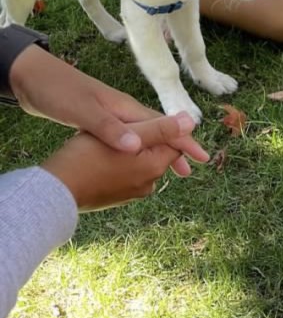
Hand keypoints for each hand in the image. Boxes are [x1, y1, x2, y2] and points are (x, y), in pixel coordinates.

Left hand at [9, 45, 208, 173]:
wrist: (30, 78)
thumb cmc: (57, 91)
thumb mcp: (83, 111)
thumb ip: (110, 128)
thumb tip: (138, 147)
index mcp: (126, 109)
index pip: (163, 127)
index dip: (182, 142)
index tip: (200, 158)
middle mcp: (124, 113)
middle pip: (158, 132)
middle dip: (176, 150)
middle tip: (189, 171)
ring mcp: (112, 117)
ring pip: (144, 138)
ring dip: (158, 152)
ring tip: (169, 170)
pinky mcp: (99, 124)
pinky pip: (128, 141)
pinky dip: (139, 152)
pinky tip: (135, 161)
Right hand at [42, 114, 193, 210]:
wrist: (55, 191)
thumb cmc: (88, 157)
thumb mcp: (129, 135)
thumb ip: (161, 128)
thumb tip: (192, 122)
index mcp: (155, 167)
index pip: (173, 142)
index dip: (161, 127)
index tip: (143, 119)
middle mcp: (148, 184)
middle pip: (156, 152)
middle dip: (145, 139)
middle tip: (121, 128)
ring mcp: (131, 194)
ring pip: (138, 163)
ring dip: (130, 151)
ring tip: (107, 142)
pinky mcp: (114, 198)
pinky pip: (123, 174)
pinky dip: (117, 164)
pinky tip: (99, 157)